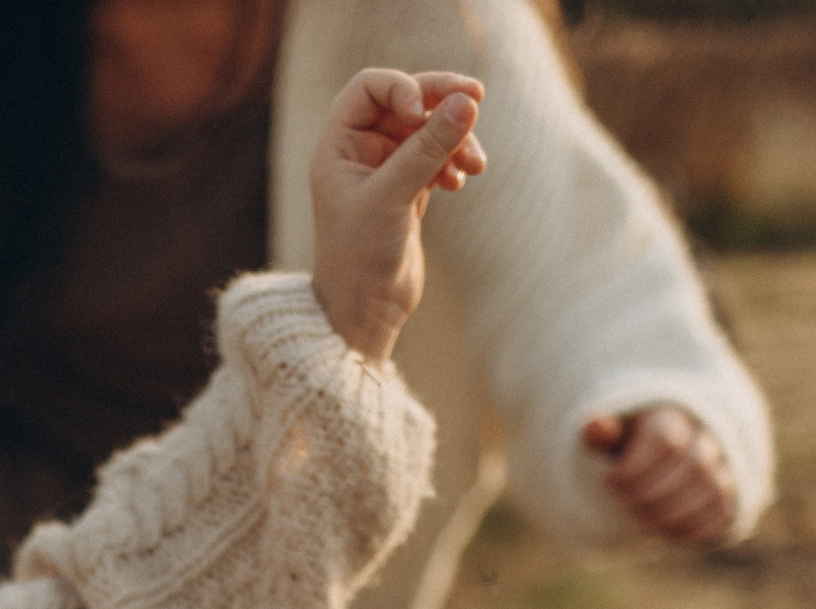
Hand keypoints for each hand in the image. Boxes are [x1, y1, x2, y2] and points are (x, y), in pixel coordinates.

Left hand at [310, 68, 488, 363]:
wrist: (364, 314)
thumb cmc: (360, 259)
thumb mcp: (391, 198)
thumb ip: (427, 149)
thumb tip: (467, 102)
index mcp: (338, 146)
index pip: (370, 88)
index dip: (401, 88)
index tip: (421, 111)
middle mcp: (360, 153)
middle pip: (406, 101)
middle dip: (440, 101)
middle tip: (477, 98)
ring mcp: (386, 171)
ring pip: (428, 130)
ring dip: (455, 138)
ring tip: (475, 165)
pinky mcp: (409, 191)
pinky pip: (438, 157)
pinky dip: (454, 161)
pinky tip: (460, 182)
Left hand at [582, 407, 738, 545]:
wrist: (665, 458)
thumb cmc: (631, 448)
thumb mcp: (613, 438)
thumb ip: (602, 435)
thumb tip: (595, 426)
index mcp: (673, 420)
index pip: (667, 440)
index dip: (636, 468)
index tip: (611, 482)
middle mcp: (706, 440)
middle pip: (694, 465)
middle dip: (655, 493)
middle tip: (626, 506)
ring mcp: (724, 469)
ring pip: (715, 490)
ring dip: (675, 514)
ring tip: (644, 521)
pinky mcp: (731, 498)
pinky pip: (724, 514)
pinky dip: (696, 529)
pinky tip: (669, 531)